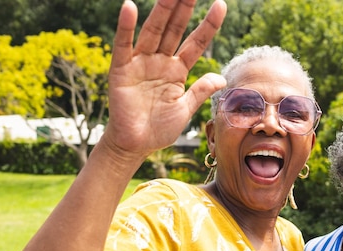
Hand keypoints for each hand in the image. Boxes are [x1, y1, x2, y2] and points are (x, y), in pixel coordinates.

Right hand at [102, 0, 226, 160]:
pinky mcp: (121, 70)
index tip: (221, 5)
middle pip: (175, 30)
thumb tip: (222, 78)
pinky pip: (124, 45)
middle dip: (184, 8)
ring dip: (162, 11)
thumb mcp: (185, 109)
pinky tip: (130, 8)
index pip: (196, 42)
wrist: (135, 145)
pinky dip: (126, 27)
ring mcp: (140, 63)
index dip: (208, 25)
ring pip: (153, 32)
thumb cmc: (159, 129)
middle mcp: (160, 62)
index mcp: (177, 70)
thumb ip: (200, 90)